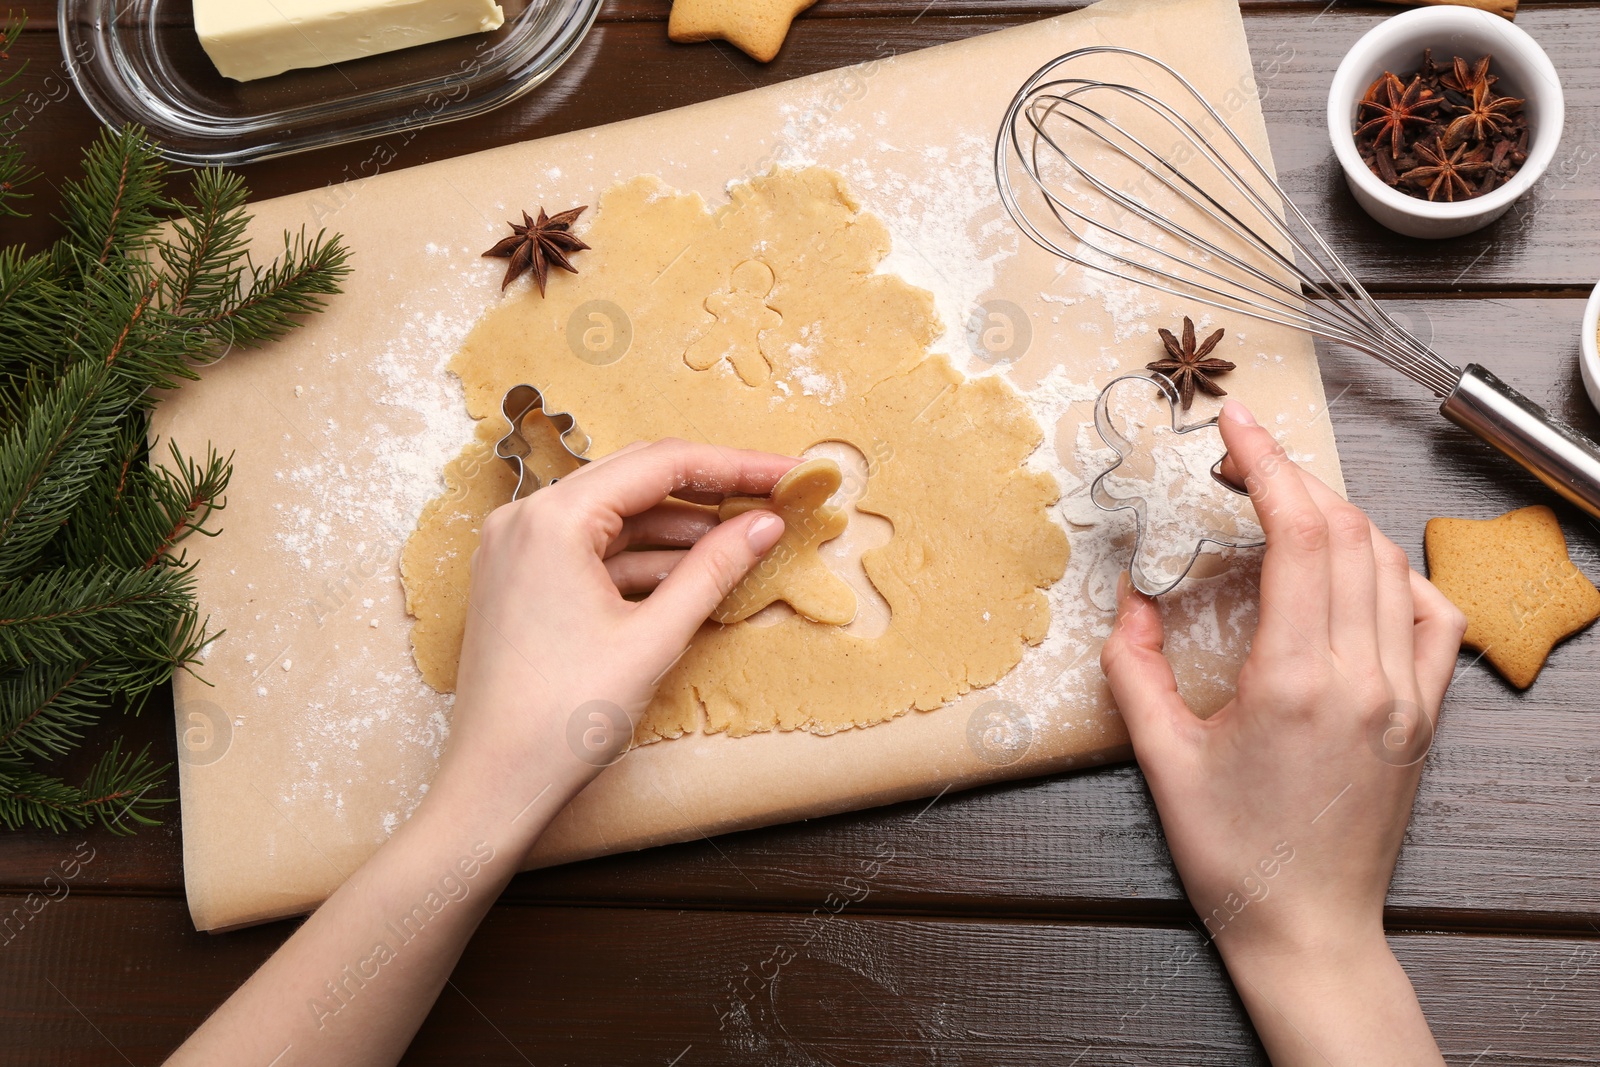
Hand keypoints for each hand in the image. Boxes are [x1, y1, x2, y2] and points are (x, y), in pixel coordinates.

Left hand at [435, 438, 795, 824]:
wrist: (494, 785)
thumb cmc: (562, 718)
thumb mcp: (653, 638)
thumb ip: (712, 570)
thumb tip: (764, 524)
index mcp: (552, 519)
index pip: (662, 464)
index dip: (736, 465)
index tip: (791, 473)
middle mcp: (525, 519)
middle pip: (637, 479)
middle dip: (710, 488)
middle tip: (775, 496)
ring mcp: (518, 549)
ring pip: (617, 515)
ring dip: (680, 526)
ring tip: (744, 539)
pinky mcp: (521, 580)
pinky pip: (593, 550)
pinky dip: (644, 558)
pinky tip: (693, 573)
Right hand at [1100, 400, 1463, 1064]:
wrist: (1306, 927)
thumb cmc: (1232, 853)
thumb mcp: (1160, 756)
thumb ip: (1134, 666)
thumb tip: (1131, 596)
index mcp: (1295, 680)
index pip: (1298, 535)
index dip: (1267, 465)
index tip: (1236, 426)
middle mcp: (1363, 676)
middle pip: (1346, 532)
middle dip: (1293, 478)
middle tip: (1242, 462)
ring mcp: (1405, 694)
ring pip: (1389, 563)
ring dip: (1338, 518)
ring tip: (1286, 508)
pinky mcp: (1424, 714)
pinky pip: (1431, 615)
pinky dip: (1394, 572)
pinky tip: (1357, 571)